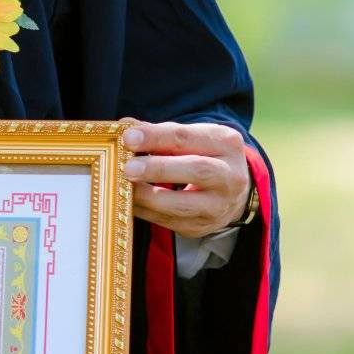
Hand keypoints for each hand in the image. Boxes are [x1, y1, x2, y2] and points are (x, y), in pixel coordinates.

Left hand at [121, 118, 250, 238]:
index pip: (187, 138)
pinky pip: (169, 221)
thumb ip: (160, 133)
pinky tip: (129, 201)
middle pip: (197, 170)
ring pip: (182, 204)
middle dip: (159, 169)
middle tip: (129, 167)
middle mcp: (229, 176)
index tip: (128, 137)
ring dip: (147, 196)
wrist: (230, 191)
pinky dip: (145, 211)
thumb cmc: (203, 156)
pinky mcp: (201, 227)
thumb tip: (126, 127)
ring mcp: (218, 206)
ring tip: (123, 186)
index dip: (156, 137)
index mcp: (226, 143)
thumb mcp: (192, 138)